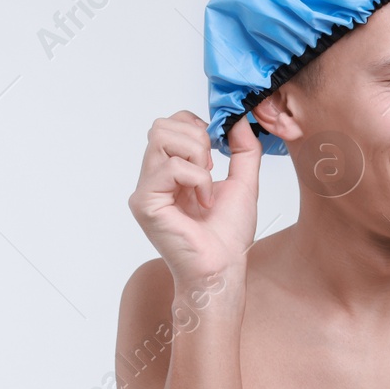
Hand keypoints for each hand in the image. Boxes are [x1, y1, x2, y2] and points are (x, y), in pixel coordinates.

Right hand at [127, 112, 261, 284]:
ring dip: (196, 156)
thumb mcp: (244, 181)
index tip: (217, 150)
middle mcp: (154, 178)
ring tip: (205, 185)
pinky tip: (203, 202)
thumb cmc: (229, 235)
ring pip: (161, 137)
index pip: (170, 124)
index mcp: (172, 171)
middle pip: (161, 125)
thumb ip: (243, 149)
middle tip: (211, 168)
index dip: (196, 127)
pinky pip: (169, 167)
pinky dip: (197, 180)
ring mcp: (146, 189)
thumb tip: (238, 120)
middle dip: (196, 138)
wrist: (224, 267)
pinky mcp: (145, 202)